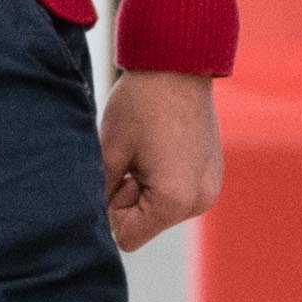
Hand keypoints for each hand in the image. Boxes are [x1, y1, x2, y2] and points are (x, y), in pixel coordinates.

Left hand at [103, 69, 222, 253]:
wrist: (178, 64)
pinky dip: (163, 179)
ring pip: (159, 210)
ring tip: (147, 150)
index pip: (126, 237)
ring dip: (145, 187)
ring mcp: (210, 190)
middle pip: (145, 225)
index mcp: (175, 201)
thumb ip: (101, 194)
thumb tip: (89, 220)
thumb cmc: (140, 105)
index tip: (118, 173)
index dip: (111, 209)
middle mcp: (200, 202)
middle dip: (129, 198)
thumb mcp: (109, 152)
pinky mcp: (212, 176)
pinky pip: (177, 194)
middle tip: (132, 157)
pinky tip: (161, 148)